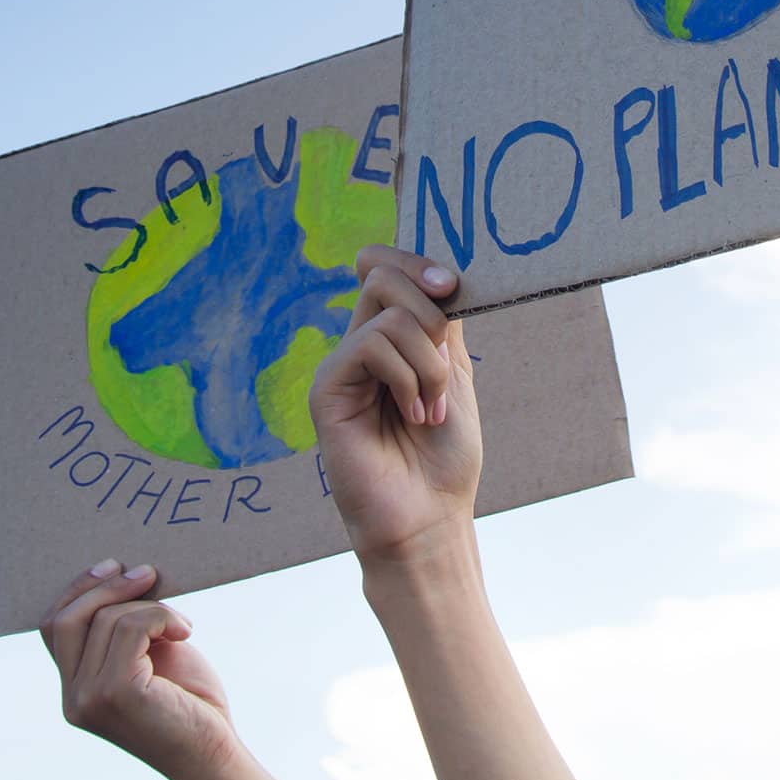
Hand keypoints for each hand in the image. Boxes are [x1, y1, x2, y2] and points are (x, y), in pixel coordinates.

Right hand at [42, 560, 239, 779]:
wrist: (212, 750)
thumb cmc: (187, 701)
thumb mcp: (149, 655)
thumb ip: (125, 628)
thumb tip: (124, 573)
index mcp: (74, 690)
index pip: (54, 628)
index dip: (78, 590)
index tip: (112, 566)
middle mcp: (73, 698)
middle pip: (65, 619)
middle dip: (105, 586)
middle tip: (147, 572)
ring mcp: (90, 698)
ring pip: (106, 619)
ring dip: (150, 606)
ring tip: (180, 621)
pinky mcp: (116, 692)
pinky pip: (132, 628)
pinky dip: (162, 617)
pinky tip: (185, 630)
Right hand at [308, 245, 480, 566]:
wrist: (429, 518)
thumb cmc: (443, 456)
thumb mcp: (454, 374)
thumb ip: (442, 322)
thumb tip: (439, 270)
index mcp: (391, 337)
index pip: (388, 268)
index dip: (417, 262)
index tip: (454, 286)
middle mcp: (361, 345)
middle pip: (385, 276)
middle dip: (432, 311)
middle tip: (447, 362)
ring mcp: (341, 366)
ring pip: (387, 310)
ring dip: (429, 361)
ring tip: (432, 410)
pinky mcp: (326, 388)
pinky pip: (371, 345)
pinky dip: (408, 377)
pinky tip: (415, 415)